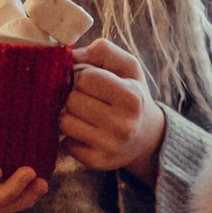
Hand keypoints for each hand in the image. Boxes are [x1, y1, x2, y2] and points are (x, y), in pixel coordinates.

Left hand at [62, 38, 167, 178]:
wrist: (147, 137)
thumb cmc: (132, 95)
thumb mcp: (128, 67)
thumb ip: (102, 50)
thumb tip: (69, 54)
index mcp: (132, 97)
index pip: (85, 78)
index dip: (84, 76)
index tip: (92, 82)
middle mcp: (123, 124)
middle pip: (72, 100)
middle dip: (75, 96)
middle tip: (88, 100)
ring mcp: (110, 146)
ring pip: (64, 122)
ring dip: (69, 115)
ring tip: (85, 115)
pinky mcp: (97, 162)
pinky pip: (65, 144)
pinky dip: (71, 136)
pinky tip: (86, 132)